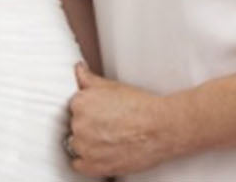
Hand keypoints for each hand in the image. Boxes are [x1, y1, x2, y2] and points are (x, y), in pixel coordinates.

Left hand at [66, 63, 175, 177]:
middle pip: (75, 126)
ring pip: (77, 145)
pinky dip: (88, 162)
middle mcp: (78, 124)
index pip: (74, 108)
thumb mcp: (111, 86)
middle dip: (88, 127)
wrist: (160, 128)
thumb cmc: (140, 107)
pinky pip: (79, 165)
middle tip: (108, 127)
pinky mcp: (93, 165)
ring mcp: (84, 147)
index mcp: (80, 102)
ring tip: (109, 140)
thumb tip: (79, 69)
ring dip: (88, 144)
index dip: (89, 112)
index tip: (100, 115)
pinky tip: (102, 155)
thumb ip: (89, 79)